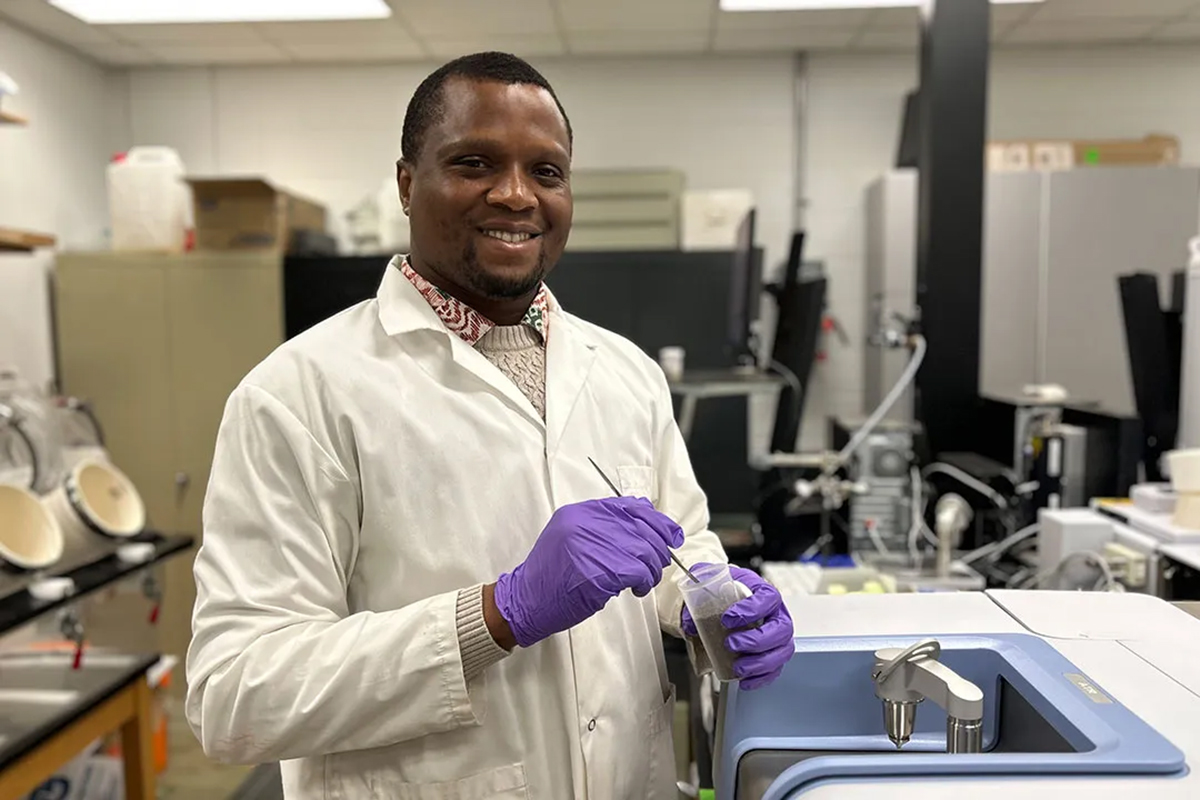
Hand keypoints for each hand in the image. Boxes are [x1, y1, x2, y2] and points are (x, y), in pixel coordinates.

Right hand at [494, 497, 683, 647]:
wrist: (525, 600)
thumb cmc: (552, 574)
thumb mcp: (571, 536)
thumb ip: (604, 525)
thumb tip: (647, 519)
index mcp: (581, 512)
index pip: (632, 507)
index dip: (658, 521)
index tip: (671, 535)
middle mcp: (586, 523)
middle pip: (642, 529)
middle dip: (658, 549)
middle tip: (658, 565)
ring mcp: (590, 547)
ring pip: (644, 552)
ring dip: (651, 570)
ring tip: (644, 581)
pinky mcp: (597, 572)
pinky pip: (637, 572)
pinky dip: (643, 583)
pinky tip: (637, 589)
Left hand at [682, 564, 793, 690]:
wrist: (727, 600)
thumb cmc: (726, 593)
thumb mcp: (712, 587)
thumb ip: (699, 598)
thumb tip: (689, 623)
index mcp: (764, 593)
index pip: (768, 598)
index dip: (751, 610)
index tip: (727, 618)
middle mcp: (777, 613)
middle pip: (781, 628)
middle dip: (756, 640)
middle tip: (731, 644)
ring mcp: (778, 635)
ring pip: (782, 651)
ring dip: (759, 663)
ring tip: (738, 666)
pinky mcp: (774, 653)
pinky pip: (776, 669)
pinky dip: (761, 678)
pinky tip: (745, 680)